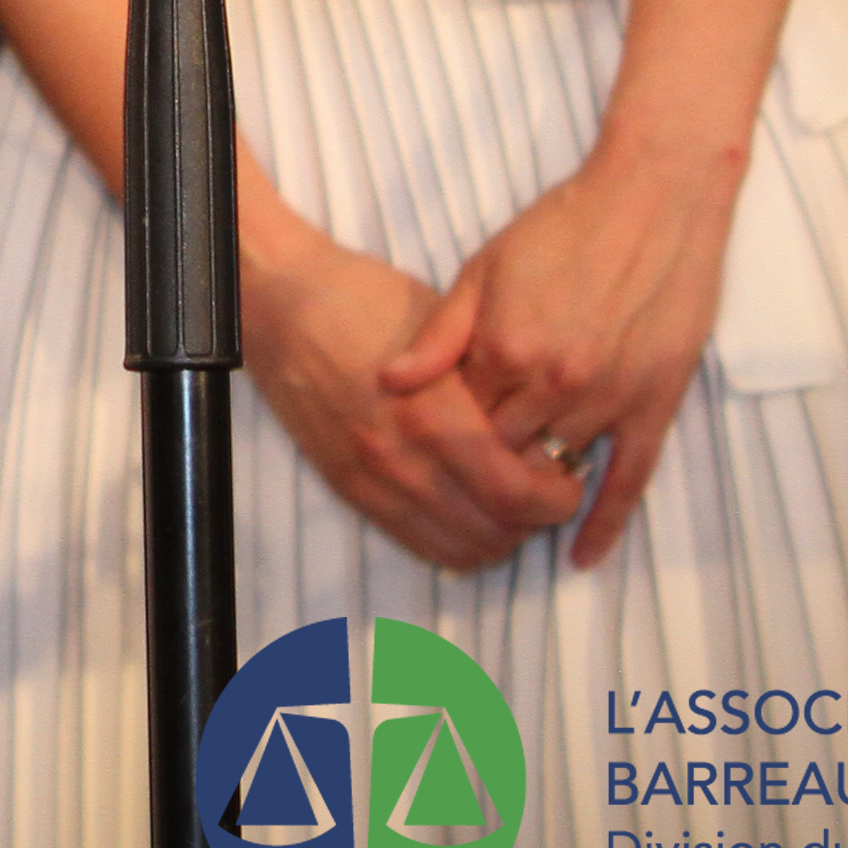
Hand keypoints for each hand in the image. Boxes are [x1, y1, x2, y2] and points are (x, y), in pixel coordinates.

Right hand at [244, 229, 590, 571]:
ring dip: (497, 535)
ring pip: (461, 548)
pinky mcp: (348, 488)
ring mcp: (372, 480)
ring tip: (507, 499)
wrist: (279, 303)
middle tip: (546, 488)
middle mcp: (404, 458)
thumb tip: (539, 430)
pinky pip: (417, 544)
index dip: (557, 497)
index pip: (518, 493)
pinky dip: (455, 541)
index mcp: (435, 412)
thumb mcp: (444, 327)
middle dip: (535, 519)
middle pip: (496, 532)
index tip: (568, 477)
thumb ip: (490, 385)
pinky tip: (466, 507)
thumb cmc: (363, 299)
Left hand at [379, 143, 739, 566]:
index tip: (435, 442)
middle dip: (482, 469)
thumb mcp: (484, 267)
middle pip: (502, 457)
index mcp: (504, 349)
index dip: (444, 435)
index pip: (457, 423)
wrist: (654, 197)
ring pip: (557, 470)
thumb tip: (387, 382)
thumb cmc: (564, 226)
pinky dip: (604, 524)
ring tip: (512, 501)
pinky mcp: (655, 404)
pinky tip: (580, 555)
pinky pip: (629, 481)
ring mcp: (607, 399)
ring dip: (534, 488)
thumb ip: (437, 333)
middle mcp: (553, 383)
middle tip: (468, 481)